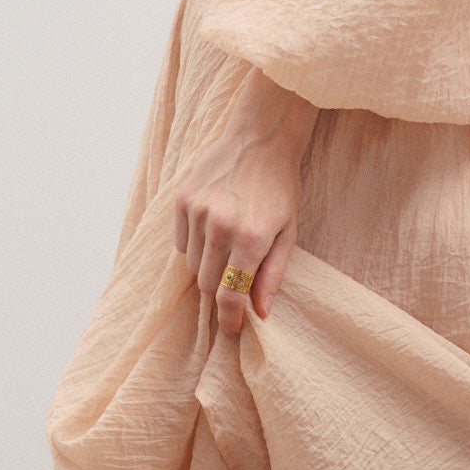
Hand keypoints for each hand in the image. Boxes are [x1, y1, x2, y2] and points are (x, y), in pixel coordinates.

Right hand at [173, 69, 316, 337]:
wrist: (261, 139)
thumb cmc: (281, 188)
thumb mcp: (288, 233)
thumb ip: (272, 275)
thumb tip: (260, 312)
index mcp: (252, 238)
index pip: (230, 295)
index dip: (230, 319)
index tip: (232, 331)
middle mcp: (220, 226)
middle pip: (207, 285)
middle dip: (220, 293)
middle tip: (234, 284)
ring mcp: (197, 211)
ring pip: (192, 265)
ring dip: (207, 268)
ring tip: (227, 249)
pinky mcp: (181, 200)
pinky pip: (181, 242)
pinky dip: (194, 247)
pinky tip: (212, 231)